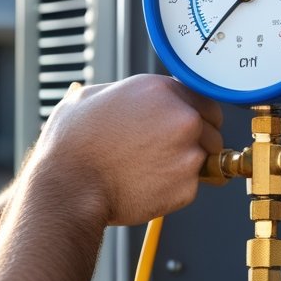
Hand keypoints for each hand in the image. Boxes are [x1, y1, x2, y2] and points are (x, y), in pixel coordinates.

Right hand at [33, 74, 223, 226]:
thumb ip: (119, 93)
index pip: (203, 100)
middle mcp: (182, 118)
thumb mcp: (88, 99)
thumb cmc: (71, 146)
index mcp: (160, 91)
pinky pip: (191, 187)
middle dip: (197, 141)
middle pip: (212, 130)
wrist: (68, 186)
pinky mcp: (186, 187)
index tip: (186, 127)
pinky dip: (174, 190)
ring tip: (149, 170)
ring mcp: (188, 154)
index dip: (194, 115)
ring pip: (203, 160)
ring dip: (184, 166)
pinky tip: (145, 185)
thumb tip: (123, 98)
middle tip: (167, 152)